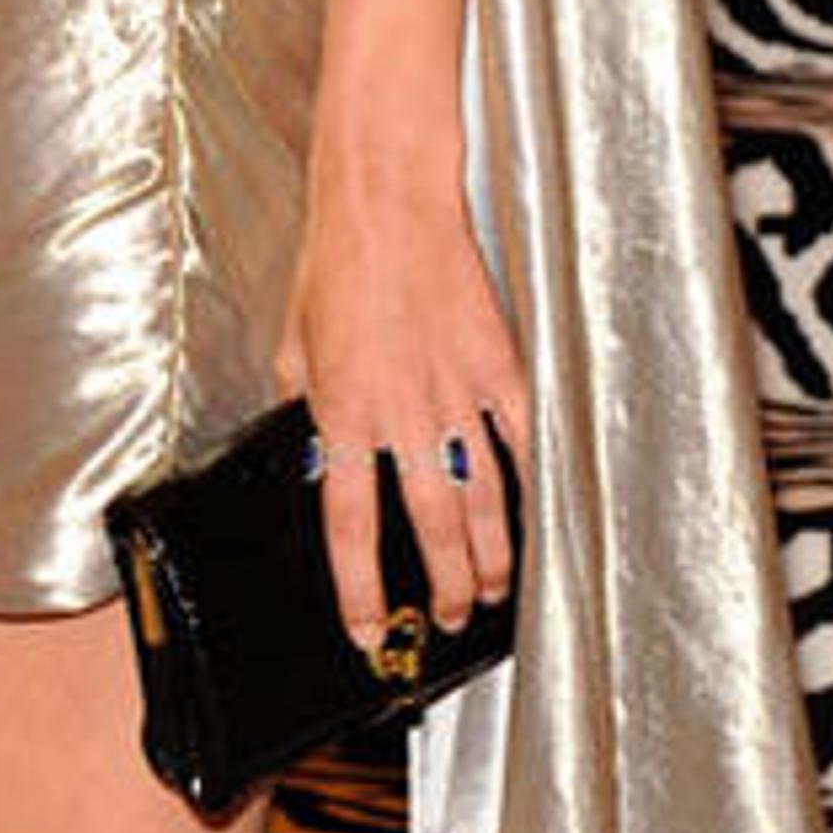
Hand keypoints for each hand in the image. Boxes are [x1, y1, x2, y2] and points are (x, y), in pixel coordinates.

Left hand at [285, 156, 527, 649]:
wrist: (387, 201)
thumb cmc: (335, 261)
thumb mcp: (294, 341)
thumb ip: (305, 400)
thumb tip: (311, 436)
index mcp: (343, 413)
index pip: (351, 526)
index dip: (361, 590)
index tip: (368, 630)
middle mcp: (402, 414)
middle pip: (432, 526)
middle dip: (444, 585)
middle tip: (451, 618)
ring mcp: (458, 392)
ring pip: (485, 497)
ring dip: (491, 555)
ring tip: (492, 590)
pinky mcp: (499, 364)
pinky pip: (523, 438)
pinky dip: (532, 482)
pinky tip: (538, 514)